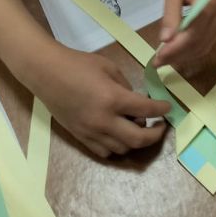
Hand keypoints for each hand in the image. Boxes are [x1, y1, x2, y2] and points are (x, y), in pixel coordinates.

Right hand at [31, 40, 170, 157]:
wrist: (47, 74)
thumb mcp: (108, 67)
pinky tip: (119, 135)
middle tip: (160, 126)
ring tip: (138, 127)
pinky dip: (117, 147)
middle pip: (138, 139)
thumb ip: (125, 85)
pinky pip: (105, 152)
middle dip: (155, 135)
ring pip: (123, 149)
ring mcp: (92, 132)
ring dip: (135, 141)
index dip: (161, 109)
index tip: (168, 108)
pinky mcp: (81, 138)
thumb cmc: (78, 64)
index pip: (146, 110)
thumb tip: (136, 101)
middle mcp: (104, 121)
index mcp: (113, 98)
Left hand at [154, 0, 215, 68]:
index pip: (191, 38)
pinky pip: (207, 39)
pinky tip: (179, 49)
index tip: (156, 58)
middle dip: (178, 56)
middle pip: (199, 45)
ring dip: (185, 55)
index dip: (173, 51)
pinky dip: (193, 48)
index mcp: (208, 7)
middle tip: (157, 62)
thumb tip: (165, 40)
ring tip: (165, 58)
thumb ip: (171, 15)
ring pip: (204, 45)